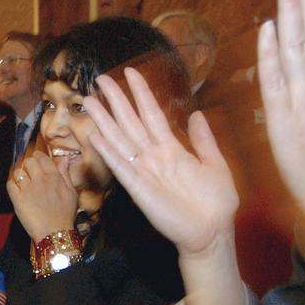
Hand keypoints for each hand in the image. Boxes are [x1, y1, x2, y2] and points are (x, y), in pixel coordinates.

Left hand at [7, 151, 78, 241]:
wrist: (55, 233)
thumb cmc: (65, 215)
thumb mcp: (72, 193)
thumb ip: (65, 174)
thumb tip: (63, 159)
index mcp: (54, 177)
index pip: (41, 157)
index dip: (38, 156)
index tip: (37, 158)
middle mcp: (39, 180)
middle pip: (28, 161)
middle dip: (28, 163)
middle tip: (29, 168)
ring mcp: (27, 190)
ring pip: (18, 171)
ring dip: (20, 172)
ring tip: (22, 177)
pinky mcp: (17, 200)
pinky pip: (10, 184)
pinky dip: (12, 182)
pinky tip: (16, 186)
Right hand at [84, 70, 238, 257]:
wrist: (212, 232)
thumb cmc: (216, 202)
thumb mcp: (216, 164)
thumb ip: (204, 140)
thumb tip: (197, 114)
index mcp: (172, 149)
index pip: (152, 114)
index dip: (141, 94)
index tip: (130, 72)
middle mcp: (154, 156)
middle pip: (130, 122)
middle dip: (116, 100)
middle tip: (100, 79)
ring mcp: (144, 171)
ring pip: (120, 140)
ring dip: (104, 121)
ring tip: (89, 101)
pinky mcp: (139, 189)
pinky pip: (121, 166)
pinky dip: (108, 152)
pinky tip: (94, 136)